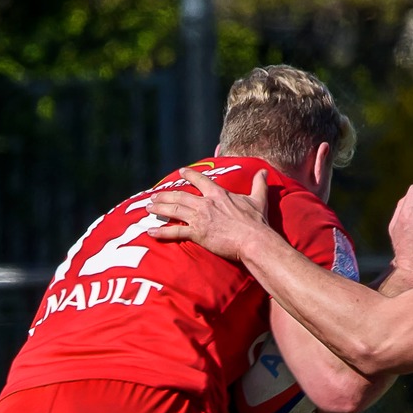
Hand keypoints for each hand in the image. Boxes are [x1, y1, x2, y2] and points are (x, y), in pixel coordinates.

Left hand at [149, 168, 274, 261]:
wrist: (253, 240)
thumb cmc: (256, 222)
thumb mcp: (258, 199)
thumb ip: (258, 184)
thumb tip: (264, 171)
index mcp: (218, 194)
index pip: (201, 180)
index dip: (190, 175)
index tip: (180, 172)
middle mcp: (205, 203)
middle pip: (180, 196)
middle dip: (165, 196)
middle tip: (154, 197)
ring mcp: (200, 218)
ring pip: (174, 210)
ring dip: (159, 209)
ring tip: (148, 208)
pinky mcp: (197, 233)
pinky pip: (174, 232)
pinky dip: (161, 232)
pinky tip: (150, 232)